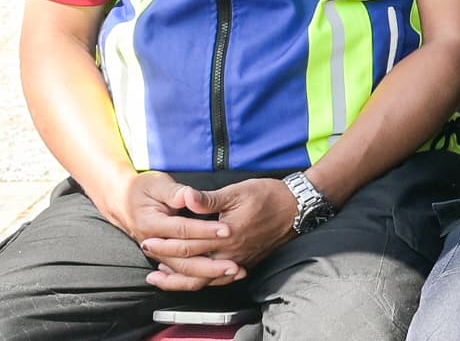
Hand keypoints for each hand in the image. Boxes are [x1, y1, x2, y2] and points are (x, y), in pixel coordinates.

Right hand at [119, 172, 240, 289]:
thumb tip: (189, 195)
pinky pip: (183, 273)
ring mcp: (159, 254)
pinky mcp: (165, 257)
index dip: (206, 230)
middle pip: (184, 260)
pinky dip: (201, 277)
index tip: (227, 230)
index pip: (183, 230)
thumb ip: (175, 192)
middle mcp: (154, 244)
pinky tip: (221, 277)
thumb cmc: (142, 190)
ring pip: (184, 271)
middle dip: (211, 265)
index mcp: (152, 224)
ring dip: (209, 275)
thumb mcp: (157, 184)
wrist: (123, 202)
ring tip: (234, 272)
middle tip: (235, 264)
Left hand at [143, 178, 296, 286]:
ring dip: (180, 279)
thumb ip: (209, 199)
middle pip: (191, 265)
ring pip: (204, 279)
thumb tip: (185, 197)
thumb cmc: (269, 196)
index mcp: (226, 235)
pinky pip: (219, 280)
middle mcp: (231, 254)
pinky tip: (191, 278)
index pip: (187, 245)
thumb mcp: (238, 191)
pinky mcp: (245, 263)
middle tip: (148, 253)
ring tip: (161, 277)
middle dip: (166, 260)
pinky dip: (201, 281)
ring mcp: (239, 261)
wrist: (298, 207)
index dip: (165, 244)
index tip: (148, 239)